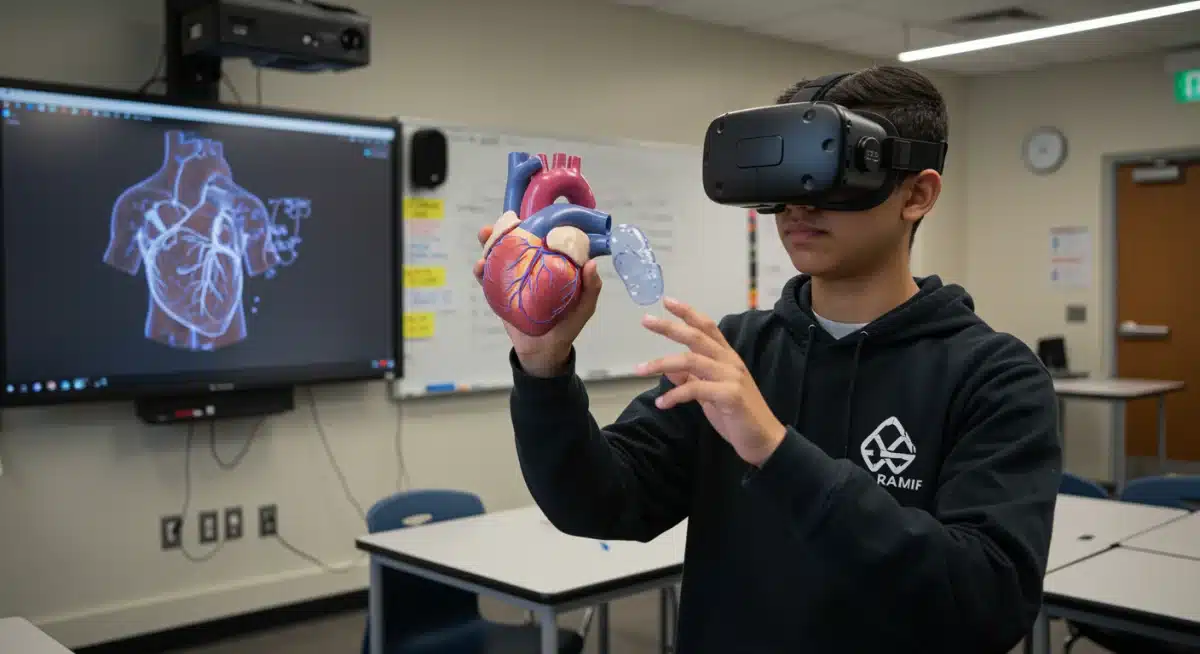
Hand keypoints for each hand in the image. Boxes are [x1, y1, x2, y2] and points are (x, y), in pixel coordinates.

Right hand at [473, 223, 601, 376]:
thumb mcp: (584, 307)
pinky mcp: (500, 293)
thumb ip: (591, 288)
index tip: (529, 216)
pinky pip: (488, 279)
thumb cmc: (567, 326)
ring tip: (485, 237)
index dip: (536, 225)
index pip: (543, 239)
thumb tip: (591, 263)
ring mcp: (514, 279)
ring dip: (489, 244)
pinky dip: (481, 271)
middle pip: (517, 243)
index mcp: (552, 265)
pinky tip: (479, 266)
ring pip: (499, 256)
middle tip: (500, 223)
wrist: (544, 352)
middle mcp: (532, 267)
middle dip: (506, 229)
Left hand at [636, 298, 785, 466]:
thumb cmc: (737, 416)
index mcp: (727, 357)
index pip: (707, 327)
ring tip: (640, 369)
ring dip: (662, 363)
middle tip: (645, 320)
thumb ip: (691, 379)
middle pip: (696, 337)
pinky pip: (695, 389)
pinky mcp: (730, 395)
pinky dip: (675, 395)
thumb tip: (668, 368)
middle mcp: (730, 362)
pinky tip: (662, 403)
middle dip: (669, 327)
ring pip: (691, 360)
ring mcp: (731, 377)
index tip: (667, 301)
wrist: (763, 440)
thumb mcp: (709, 394)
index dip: (687, 312)